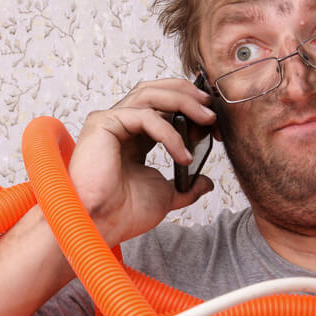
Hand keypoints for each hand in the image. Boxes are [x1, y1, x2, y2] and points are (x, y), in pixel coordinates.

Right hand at [67, 78, 216, 245]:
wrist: (102, 225)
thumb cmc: (123, 212)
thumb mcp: (166, 195)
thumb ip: (187, 186)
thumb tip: (207, 182)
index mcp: (134, 137)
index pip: (163, 107)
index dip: (191, 109)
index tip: (213, 124)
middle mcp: (121, 124)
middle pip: (156, 91)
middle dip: (188, 95)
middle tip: (212, 109)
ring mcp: (110, 121)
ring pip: (150, 94)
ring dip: (183, 102)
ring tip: (206, 119)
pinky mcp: (103, 123)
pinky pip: (144, 116)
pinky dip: (169, 133)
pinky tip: (183, 155)